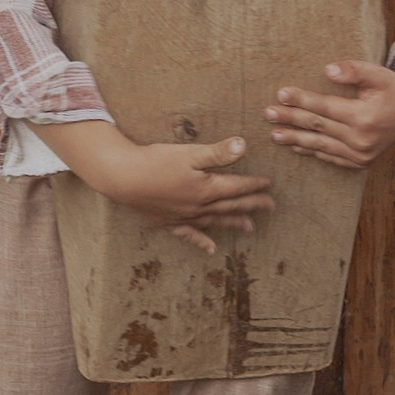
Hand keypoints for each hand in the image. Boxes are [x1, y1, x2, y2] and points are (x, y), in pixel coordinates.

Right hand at [35, 119, 274, 254]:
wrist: (124, 178)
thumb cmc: (156, 162)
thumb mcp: (189, 153)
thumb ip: (217, 152)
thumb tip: (244, 145)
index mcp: (206, 188)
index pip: (236, 187)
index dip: (254, 185)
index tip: (269, 185)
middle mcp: (198, 206)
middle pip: (229, 205)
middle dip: (251, 205)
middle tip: (270, 207)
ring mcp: (183, 216)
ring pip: (214, 221)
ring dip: (232, 222)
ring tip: (249, 227)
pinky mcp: (168, 222)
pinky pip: (189, 235)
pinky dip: (200, 241)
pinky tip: (210, 249)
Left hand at [263, 54, 394, 168]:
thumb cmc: (392, 88)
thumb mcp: (378, 73)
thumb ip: (354, 70)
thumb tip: (327, 70)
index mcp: (364, 117)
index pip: (325, 107)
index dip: (302, 100)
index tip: (280, 94)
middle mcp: (361, 140)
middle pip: (318, 127)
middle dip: (291, 119)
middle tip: (267, 114)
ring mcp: (361, 155)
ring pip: (321, 146)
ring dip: (295, 139)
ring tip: (274, 134)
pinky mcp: (361, 163)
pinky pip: (331, 158)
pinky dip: (312, 152)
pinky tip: (296, 147)